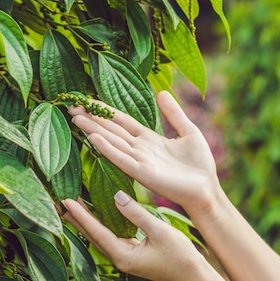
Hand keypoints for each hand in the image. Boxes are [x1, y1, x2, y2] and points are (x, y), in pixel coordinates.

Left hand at [62, 191, 204, 280]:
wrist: (194, 277)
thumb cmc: (180, 256)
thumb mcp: (159, 231)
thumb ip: (136, 213)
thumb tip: (116, 195)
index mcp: (123, 256)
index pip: (96, 232)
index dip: (81, 216)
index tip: (66, 201)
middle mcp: (120, 259)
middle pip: (92, 237)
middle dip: (76, 220)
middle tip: (60, 202)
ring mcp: (126, 259)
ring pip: (100, 238)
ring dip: (86, 223)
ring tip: (72, 208)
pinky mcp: (132, 256)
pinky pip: (110, 239)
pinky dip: (100, 227)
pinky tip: (97, 217)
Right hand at [69, 91, 219, 214]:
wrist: (208, 188)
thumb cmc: (200, 164)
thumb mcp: (188, 131)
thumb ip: (174, 113)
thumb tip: (162, 92)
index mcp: (149, 139)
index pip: (121, 121)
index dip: (104, 111)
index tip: (86, 101)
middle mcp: (140, 149)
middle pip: (111, 130)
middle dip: (92, 119)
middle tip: (71, 108)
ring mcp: (140, 161)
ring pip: (112, 142)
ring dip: (94, 130)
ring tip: (76, 118)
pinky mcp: (143, 173)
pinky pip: (122, 159)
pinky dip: (108, 149)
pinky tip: (93, 138)